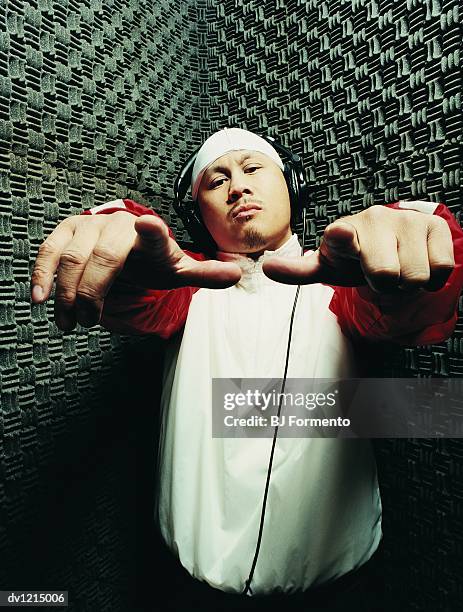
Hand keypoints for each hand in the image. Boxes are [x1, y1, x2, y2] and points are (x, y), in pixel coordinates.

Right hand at [31, 212, 240, 330]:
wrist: (125, 244)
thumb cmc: (152, 260)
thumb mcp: (177, 269)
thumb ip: (204, 273)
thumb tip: (237, 275)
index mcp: (150, 238)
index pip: (152, 234)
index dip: (150, 231)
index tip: (149, 225)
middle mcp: (118, 227)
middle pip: (102, 259)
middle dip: (93, 295)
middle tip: (90, 322)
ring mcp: (90, 226)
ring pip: (73, 259)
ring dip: (68, 295)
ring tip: (72, 323)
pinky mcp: (67, 230)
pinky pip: (49, 251)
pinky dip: (42, 275)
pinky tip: (41, 299)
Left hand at [263, 206, 454, 291]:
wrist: (391, 242)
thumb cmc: (354, 257)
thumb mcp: (327, 266)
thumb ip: (299, 270)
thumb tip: (267, 269)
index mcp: (343, 232)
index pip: (342, 235)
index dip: (343, 238)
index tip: (340, 234)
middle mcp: (375, 219)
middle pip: (388, 278)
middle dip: (384, 285)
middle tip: (378, 272)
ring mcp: (407, 220)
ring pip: (416, 277)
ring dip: (407, 282)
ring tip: (397, 267)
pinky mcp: (435, 226)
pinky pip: (441, 269)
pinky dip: (431, 277)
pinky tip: (418, 262)